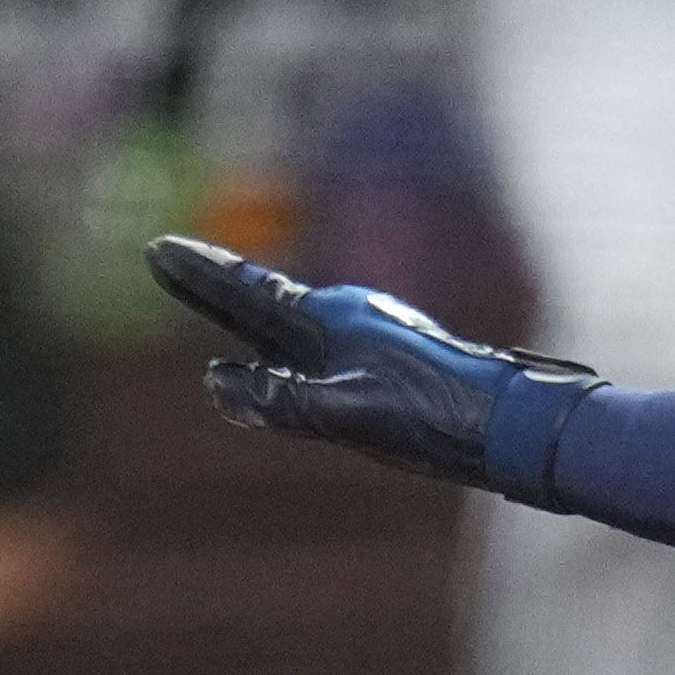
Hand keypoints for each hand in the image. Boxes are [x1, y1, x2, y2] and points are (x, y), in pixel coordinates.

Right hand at [150, 234, 601, 499]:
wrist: (516, 426)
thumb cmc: (437, 419)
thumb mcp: (353, 413)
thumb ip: (285, 399)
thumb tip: (218, 382)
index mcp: (332, 323)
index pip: (250, 294)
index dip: (202, 276)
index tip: (158, 248)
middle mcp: (350, 320)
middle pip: (265, 299)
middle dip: (216, 284)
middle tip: (168, 256)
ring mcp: (374, 338)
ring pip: (296, 321)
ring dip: (253, 309)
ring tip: (222, 298)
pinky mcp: (396, 363)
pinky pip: (325, 348)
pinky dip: (292, 345)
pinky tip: (302, 360)